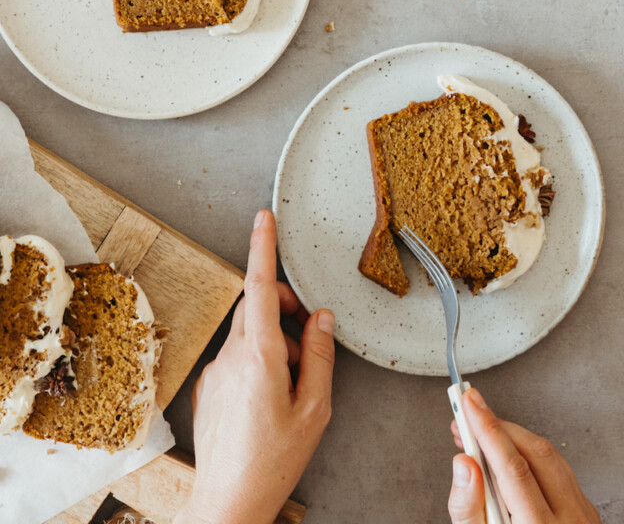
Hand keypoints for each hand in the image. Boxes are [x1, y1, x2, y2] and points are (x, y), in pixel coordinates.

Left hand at [174, 210, 335, 523]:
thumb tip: (322, 319)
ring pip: (248, 331)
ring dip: (274, 338)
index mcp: (259, 357)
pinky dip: (259, 358)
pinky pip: (237, 354)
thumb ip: (320, 355)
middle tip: (308, 334)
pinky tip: (271, 395)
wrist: (227, 501)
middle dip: (282, 306)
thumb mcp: (314, 409)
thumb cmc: (273, 461)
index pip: (260, 288)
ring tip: (293, 380)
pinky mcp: (210, 385)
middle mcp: (231, 357)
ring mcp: (216, 371)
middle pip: (256, 306)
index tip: (264, 219)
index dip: (263, 248)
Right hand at [448, 389, 600, 523]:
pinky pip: (561, 474)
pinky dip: (532, 457)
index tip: (468, 403)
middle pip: (535, 454)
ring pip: (551, 459)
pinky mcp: (588, 518)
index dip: (487, 427)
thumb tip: (464, 463)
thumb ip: (468, 510)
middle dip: (497, 427)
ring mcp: (585, 520)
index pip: (512, 466)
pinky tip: (510, 457)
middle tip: (466, 414)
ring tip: (481, 433)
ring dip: (514, 438)